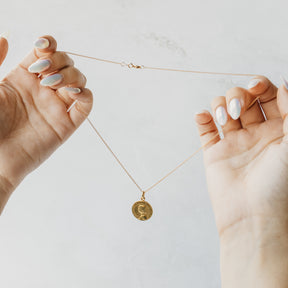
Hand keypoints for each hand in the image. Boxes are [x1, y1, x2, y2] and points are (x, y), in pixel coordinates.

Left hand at [0, 35, 92, 212]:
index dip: (49, 45)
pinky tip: (72, 92)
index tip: (42, 46)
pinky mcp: (66, 124)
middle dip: (60, 60)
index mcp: (24, 77)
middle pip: (66, 63)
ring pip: (79, 81)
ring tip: (52, 84)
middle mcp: (43, 90)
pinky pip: (86, 105)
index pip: (46, 52)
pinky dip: (85, 94)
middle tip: (42, 72)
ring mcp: (56, 106)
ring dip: (71, 75)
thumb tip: (7, 38)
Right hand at [195, 76, 287, 286]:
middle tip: (239, 108)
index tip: (257, 88)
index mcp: (278, 130)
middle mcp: (255, 133)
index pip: (269, 96)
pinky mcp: (214, 152)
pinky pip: (205, 130)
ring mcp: (234, 142)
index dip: (261, 86)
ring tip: (225, 118)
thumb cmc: (279, 184)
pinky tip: (202, 116)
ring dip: (220, 105)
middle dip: (239, 95)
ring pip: (223, 109)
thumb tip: (283, 82)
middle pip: (244, 99)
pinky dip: (201, 118)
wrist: (253, 216)